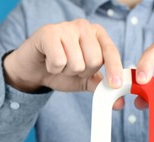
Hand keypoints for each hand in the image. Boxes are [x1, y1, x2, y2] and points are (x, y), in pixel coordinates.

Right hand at [3, 19, 124, 108]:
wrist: (34, 70)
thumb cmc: (62, 70)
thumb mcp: (85, 80)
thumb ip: (102, 87)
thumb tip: (119, 103)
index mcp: (97, 34)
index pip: (111, 51)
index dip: (114, 69)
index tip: (115, 85)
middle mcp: (84, 26)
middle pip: (94, 60)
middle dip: (82, 72)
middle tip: (71, 67)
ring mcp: (66, 27)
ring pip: (77, 62)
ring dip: (67, 71)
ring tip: (59, 63)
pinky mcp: (48, 32)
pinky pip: (59, 60)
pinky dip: (54, 68)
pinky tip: (49, 61)